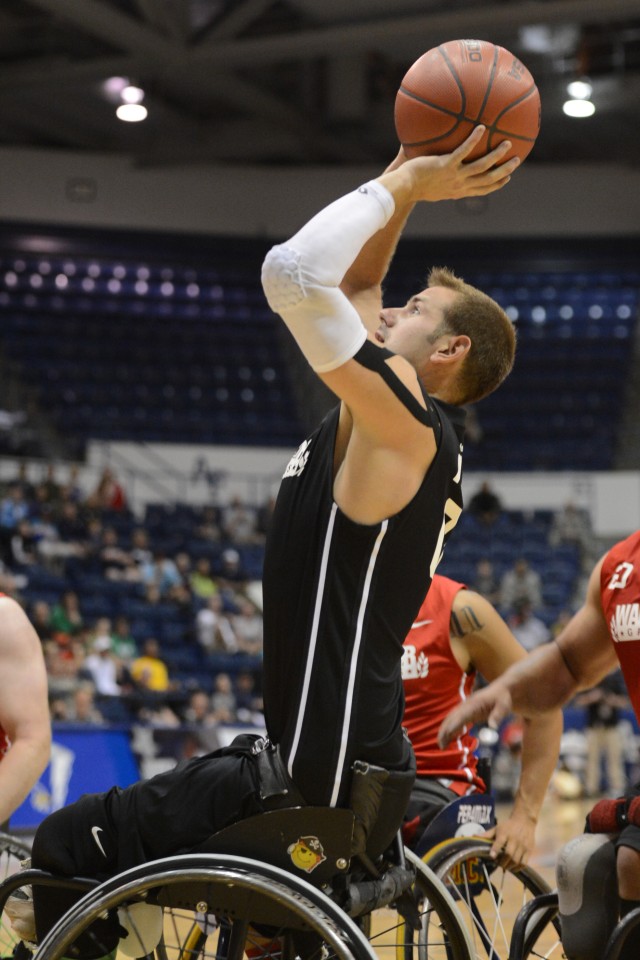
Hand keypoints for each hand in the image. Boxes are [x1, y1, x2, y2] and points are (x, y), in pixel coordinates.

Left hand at [380, 126, 518, 203]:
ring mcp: (454, 176)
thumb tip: (442, 169)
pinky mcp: (446, 165)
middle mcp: (459, 186)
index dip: (496, 185)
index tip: (507, 178)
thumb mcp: (431, 187)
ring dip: (496, 155)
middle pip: (488, 179)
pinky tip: (481, 128)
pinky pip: (463, 151)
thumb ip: (441, 179)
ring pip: (482, 166)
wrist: (404, 188)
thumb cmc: (413, 187)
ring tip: (507, 143)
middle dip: (504, 171)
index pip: (482, 190)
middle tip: (516, 161)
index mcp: (458, 192)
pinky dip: (474, 140)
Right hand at [438, 682, 512, 748]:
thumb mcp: (503, 706)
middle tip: (441, 745)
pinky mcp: (467, 713)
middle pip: (452, 718)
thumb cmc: (502, 698)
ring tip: (441, 745)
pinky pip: (456, 721)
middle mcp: (466, 706)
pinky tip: (448, 739)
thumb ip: (497, 716)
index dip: (454, 723)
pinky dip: (450, 730)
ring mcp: (465, 709)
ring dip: (445, 731)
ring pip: (451, 720)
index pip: (462, 714)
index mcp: (474, 703)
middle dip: (445, 730)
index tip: (448, 733)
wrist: (501, 690)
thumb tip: (493, 727)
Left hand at [484, 811, 535, 870]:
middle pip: (509, 854)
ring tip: (504, 866)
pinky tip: (513, 868)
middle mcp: (514, 839)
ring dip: (509, 866)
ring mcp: (523, 845)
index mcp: (504, 833)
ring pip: (516, 860)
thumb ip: (486, 835)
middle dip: (502, 862)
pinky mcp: (529, 850)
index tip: (491, 856)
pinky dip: (518, 868)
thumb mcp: (497, 828)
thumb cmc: (508, 826)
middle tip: (498, 864)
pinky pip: (524, 863)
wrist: (525, 820)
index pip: (499, 842)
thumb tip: (472, 837)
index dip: (495, 850)